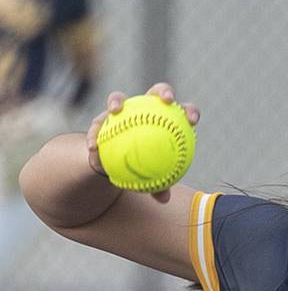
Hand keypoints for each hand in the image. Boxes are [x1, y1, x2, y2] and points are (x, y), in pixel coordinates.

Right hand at [86, 83, 199, 202]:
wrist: (120, 165)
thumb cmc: (144, 170)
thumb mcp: (153, 179)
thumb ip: (160, 185)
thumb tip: (163, 199)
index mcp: (167, 121)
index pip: (183, 112)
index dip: (190, 111)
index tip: (192, 119)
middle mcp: (147, 109)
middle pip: (158, 91)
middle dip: (164, 91)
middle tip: (167, 100)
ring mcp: (124, 110)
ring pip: (120, 98)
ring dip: (117, 101)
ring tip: (115, 111)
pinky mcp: (103, 118)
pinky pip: (97, 123)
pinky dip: (95, 133)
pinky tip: (92, 146)